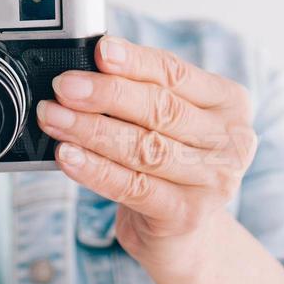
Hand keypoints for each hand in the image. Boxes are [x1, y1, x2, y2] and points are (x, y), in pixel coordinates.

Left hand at [37, 36, 257, 271]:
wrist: (185, 233)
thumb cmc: (169, 160)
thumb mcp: (166, 120)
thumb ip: (138, 90)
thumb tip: (84, 69)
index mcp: (229, 102)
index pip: (176, 73)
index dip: (135, 61)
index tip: (100, 50)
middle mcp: (230, 140)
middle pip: (160, 109)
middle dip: (105, 95)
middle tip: (64, 87)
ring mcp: (214, 181)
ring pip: (144, 148)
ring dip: (90, 130)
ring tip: (53, 118)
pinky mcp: (187, 215)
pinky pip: (133, 186)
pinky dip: (95, 169)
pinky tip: (67, 156)